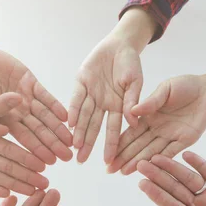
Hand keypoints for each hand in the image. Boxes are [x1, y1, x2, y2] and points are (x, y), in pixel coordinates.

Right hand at [0, 44, 72, 164]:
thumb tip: (16, 102)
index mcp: (5, 120)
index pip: (24, 138)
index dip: (37, 150)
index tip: (49, 162)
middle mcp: (19, 112)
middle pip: (39, 130)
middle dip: (53, 144)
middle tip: (68, 157)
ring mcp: (27, 98)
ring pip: (46, 116)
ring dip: (58, 128)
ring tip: (71, 141)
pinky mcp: (32, 83)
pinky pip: (47, 96)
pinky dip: (56, 106)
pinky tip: (67, 117)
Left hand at [69, 8, 156, 163]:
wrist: (120, 44)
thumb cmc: (132, 64)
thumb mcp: (135, 82)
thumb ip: (133, 101)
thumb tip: (134, 123)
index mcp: (118, 107)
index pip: (113, 129)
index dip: (110, 145)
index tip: (108, 161)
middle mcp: (102, 104)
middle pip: (94, 127)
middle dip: (88, 144)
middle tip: (80, 160)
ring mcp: (91, 94)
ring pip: (84, 116)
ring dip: (79, 131)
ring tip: (74, 147)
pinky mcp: (81, 83)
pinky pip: (76, 98)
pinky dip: (74, 110)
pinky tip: (70, 123)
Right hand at [108, 75, 205, 174]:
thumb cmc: (185, 85)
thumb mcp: (165, 89)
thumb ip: (151, 102)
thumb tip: (132, 111)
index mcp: (149, 117)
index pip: (131, 133)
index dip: (119, 144)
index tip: (107, 154)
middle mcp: (157, 129)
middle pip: (137, 146)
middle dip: (124, 158)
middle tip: (110, 170)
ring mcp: (170, 136)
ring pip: (151, 152)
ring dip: (138, 162)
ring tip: (124, 172)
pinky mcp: (185, 140)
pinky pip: (171, 152)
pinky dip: (160, 160)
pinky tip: (148, 167)